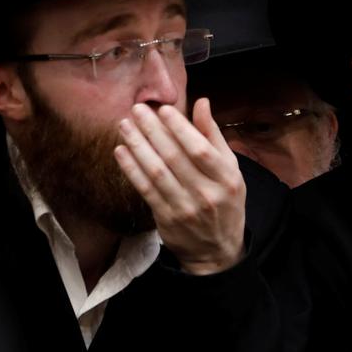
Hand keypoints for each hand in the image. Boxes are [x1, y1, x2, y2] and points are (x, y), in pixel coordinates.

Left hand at [114, 99, 246, 274]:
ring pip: (156, 172)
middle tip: (137, 110)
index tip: (162, 109)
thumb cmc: (225, 200)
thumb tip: (202, 103)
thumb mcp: (230, 168)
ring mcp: (185, 208)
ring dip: (137, 146)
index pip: (199, 149)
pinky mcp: (166, 218)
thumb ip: (214, 135)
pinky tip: (121, 152)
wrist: (217, 249)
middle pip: (174, 157)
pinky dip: (131, 169)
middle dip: (152, 130)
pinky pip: (145, 190)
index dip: (179, 128)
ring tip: (124, 125)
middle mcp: (206, 193)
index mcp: (227, 178)